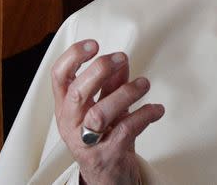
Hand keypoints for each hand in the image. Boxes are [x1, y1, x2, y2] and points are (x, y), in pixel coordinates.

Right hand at [51, 39, 164, 184]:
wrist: (107, 177)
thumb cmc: (104, 137)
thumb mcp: (104, 105)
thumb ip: (111, 84)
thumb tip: (122, 60)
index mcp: (66, 106)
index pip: (59, 76)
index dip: (73, 57)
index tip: (93, 44)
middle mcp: (71, 123)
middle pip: (78, 92)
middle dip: (100, 70)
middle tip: (121, 58)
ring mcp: (86, 141)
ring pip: (100, 113)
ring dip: (126, 93)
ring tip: (144, 84)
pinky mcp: (107, 154)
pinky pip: (126, 130)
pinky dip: (145, 115)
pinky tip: (156, 109)